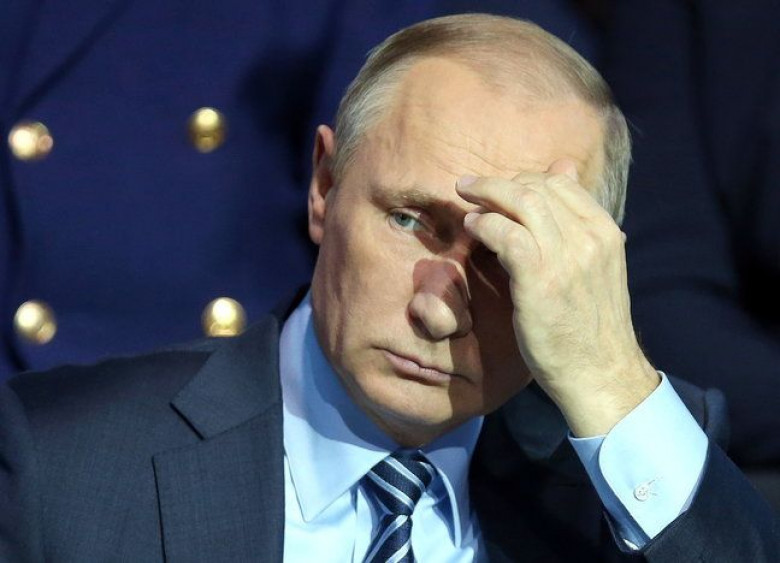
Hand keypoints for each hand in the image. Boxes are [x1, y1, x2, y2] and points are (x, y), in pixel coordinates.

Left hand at [456, 159, 658, 436]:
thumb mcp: (593, 267)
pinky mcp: (541, 278)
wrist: (601, 374)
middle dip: (499, 183)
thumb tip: (562, 172)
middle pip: (538, 187)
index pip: (561, 183)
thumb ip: (576, 225)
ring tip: (465, 198)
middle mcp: (590, 237)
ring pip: (522, 202)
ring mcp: (567, 257)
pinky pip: (506, 234)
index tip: (500, 188)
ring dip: (487, 195)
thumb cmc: (590, 325)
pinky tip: (471, 228)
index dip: (524, 179)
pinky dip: (484, 225)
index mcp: (605, 232)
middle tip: (472, 188)